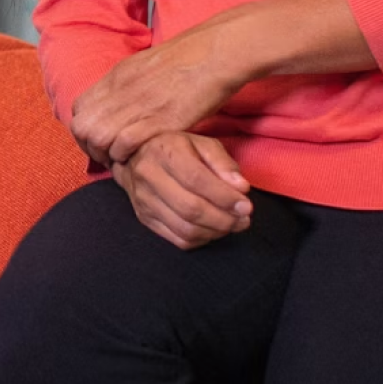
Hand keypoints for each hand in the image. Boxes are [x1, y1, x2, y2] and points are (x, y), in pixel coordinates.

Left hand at [72, 28, 238, 166]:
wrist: (216, 52)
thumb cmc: (189, 57)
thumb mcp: (146, 64)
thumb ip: (128, 83)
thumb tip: (118, 99)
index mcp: (117, 76)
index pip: (79, 108)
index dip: (85, 129)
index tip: (100, 140)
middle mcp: (121, 90)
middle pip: (81, 127)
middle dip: (90, 147)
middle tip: (108, 155)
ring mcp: (138, 105)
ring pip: (98, 137)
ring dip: (107, 154)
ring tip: (123, 159)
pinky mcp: (160, 120)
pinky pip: (125, 143)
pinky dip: (127, 155)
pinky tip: (140, 155)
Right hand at [113, 131, 252, 249]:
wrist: (136, 157)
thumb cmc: (177, 148)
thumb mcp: (202, 144)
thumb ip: (223, 163)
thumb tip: (241, 188)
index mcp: (165, 152)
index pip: (197, 180)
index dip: (224, 197)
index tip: (246, 205)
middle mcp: (149, 176)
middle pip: (190, 208)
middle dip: (224, 219)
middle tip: (243, 219)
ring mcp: (144, 201)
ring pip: (185, 228)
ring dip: (215, 232)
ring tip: (232, 224)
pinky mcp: (145, 219)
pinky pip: (178, 239)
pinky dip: (202, 239)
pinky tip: (213, 229)